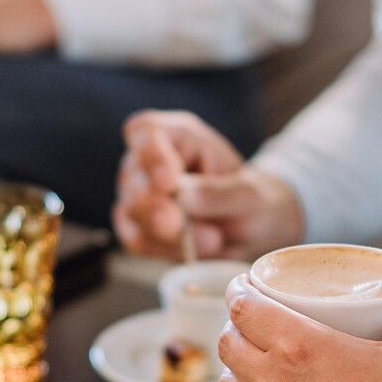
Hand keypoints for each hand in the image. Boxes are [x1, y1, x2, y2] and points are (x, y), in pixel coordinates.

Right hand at [115, 111, 304, 259]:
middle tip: (179, 224)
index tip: (168, 181)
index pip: (146, 131)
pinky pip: (137, 242)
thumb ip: (216, 193)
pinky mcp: (136, 227)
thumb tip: (179, 195)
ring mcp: (137, 194)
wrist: (249, 229)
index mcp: (177, 135)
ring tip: (213, 239)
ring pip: (132, 214)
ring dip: (168, 234)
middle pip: (133, 178)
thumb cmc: (249, 200)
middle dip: (155, 206)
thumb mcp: (248, 195)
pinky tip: (192, 250)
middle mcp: (149, 161)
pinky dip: (165, 250)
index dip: (152, 155)